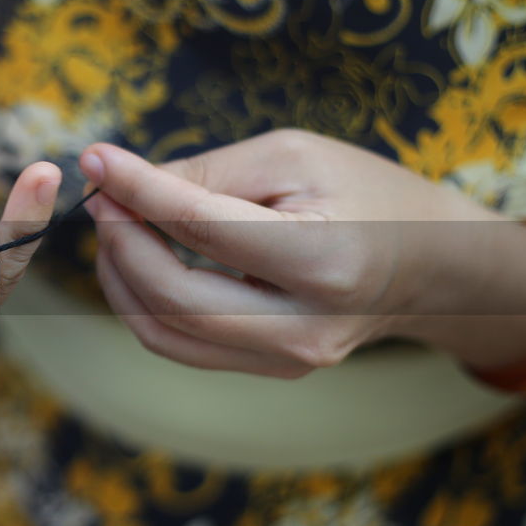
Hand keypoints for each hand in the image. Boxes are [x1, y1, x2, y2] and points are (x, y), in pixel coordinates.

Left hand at [79, 129, 518, 377]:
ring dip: (122, 279)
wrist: (430, 263)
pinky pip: (183, 345)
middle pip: (172, 298)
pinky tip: (142, 258)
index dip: (137, 191)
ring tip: (117, 225)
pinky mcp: (271, 369)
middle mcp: (303, 327)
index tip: (95, 159)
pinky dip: (147, 302)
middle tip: (103, 198)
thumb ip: (209, 173)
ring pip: (165, 333)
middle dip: (121, 244)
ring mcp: (287, 359)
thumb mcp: (294, 156)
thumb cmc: (365, 193)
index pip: (201, 228)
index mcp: (321, 262)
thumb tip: (124, 185)